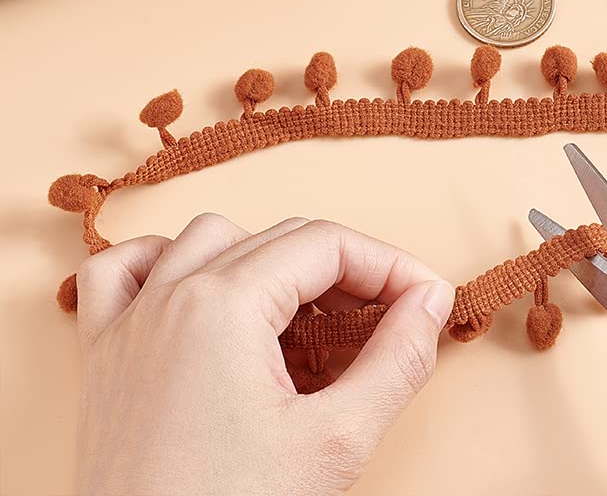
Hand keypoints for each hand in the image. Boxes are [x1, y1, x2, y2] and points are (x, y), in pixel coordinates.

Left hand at [74, 214, 454, 495]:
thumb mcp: (336, 442)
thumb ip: (397, 360)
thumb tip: (429, 301)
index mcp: (223, 305)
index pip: (328, 245)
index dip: (389, 265)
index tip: (424, 299)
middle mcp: (171, 297)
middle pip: (280, 238)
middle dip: (345, 268)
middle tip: (386, 316)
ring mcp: (129, 323)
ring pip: (208, 239)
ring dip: (265, 258)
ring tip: (303, 313)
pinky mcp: (103, 355)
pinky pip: (120, 272)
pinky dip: (164, 262)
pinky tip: (198, 291)